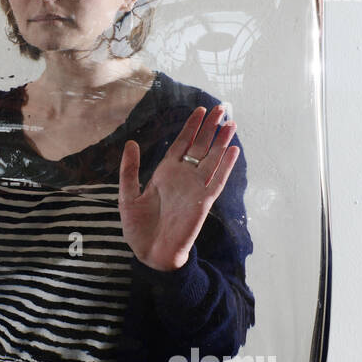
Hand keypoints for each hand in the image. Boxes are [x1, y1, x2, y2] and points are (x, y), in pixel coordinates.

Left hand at [118, 105, 239, 270]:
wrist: (150, 253)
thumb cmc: (138, 228)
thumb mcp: (127, 195)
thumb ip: (130, 170)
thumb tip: (130, 143)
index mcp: (165, 173)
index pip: (182, 144)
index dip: (191, 127)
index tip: (201, 110)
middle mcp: (182, 178)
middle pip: (200, 147)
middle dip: (210, 127)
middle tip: (221, 108)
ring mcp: (194, 189)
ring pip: (212, 160)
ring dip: (222, 142)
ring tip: (231, 123)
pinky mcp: (203, 202)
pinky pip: (216, 181)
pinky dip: (226, 166)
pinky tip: (233, 150)